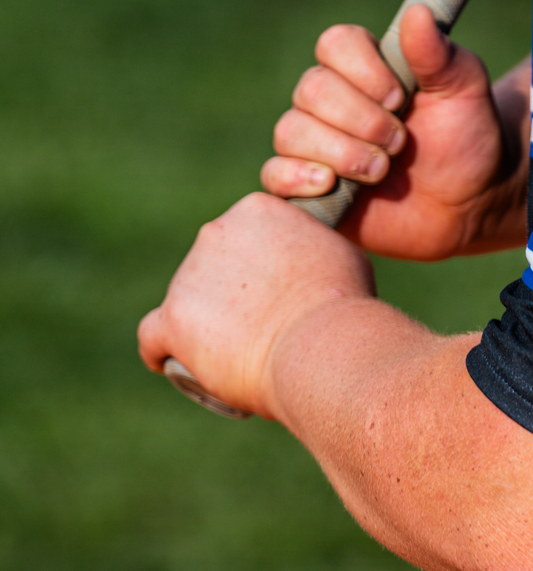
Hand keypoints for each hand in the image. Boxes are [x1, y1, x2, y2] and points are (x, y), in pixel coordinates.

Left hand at [138, 191, 376, 418]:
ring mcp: (189, 275)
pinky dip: (160, 349)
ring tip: (229, 354)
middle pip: (208, 264)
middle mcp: (215, 231)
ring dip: (197, 322)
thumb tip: (311, 256)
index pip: (240, 234)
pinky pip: (151, 335)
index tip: (264, 290)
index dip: (249, 263)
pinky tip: (168, 360)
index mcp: (255, 209)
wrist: (321, 345)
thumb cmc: (342, 303)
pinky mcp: (173, 319)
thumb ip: (313, 245)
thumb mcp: (337, 251)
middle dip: (223, 291)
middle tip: (253, 326)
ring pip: (183, 300)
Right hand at [261, 5, 528, 259]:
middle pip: (311, 89)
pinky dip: (295, 178)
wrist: (468, 202)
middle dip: (361, 119)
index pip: (335, 44)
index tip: (400, 97)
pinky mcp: (305, 184)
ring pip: (291, 131)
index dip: (363, 70)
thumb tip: (417, 13)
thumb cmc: (466, 137)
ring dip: (341, 152)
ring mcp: (315, 141)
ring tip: (381, 170)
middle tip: (400, 142)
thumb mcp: (464, 90)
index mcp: (366, 65)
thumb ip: (439, 55)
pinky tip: (330, 185)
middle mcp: (332, 98)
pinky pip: (274, 174)